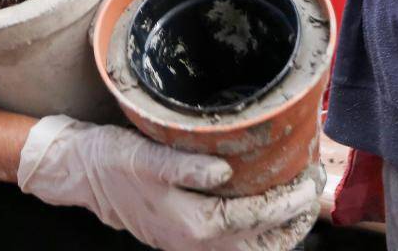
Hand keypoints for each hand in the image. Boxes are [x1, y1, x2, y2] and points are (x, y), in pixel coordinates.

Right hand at [18, 116, 321, 250]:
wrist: (83, 176)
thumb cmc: (112, 160)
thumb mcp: (144, 155)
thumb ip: (185, 165)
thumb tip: (225, 169)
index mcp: (193, 225)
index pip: (257, 217)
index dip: (288, 199)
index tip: (310, 177)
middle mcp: (196, 245)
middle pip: (263, 243)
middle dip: (295, 218)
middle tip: (315, 186)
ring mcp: (192, 248)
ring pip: (253, 250)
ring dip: (282, 230)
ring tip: (301, 200)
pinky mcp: (189, 241)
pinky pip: (237, 246)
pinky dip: (260, 233)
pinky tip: (269, 212)